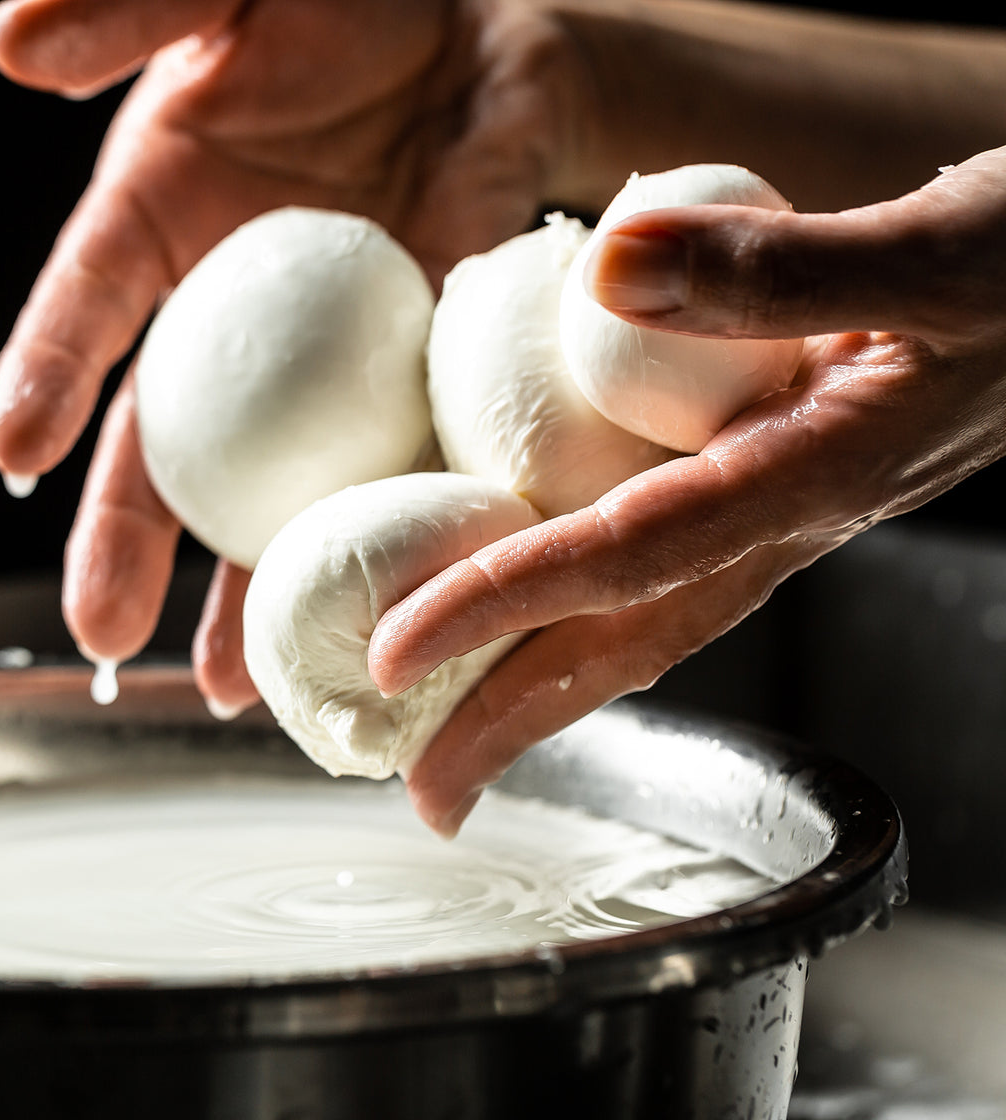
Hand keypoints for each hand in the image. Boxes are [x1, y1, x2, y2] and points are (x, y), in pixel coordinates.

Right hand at [0, 0, 586, 711]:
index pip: (87, 307)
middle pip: (164, 444)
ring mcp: (322, 362)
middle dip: (128, 539)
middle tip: (99, 633)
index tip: (12, 452)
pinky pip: (390, 464)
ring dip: (248, 582)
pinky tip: (380, 610)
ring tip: (235, 683)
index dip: (46, 376)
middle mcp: (226, 318)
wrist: (484, 38)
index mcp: (155, 223)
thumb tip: (9, 38)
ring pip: (267, 487)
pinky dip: (382, 536)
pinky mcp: (416, 378)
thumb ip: (126, 7)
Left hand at [369, 147, 1005, 833]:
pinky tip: (533, 610)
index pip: (625, 560)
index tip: (396, 651)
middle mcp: (788, 517)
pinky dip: (584, 603)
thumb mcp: (931, 254)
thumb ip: (784, 266)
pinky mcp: (776, 478)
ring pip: (643, 620)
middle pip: (629, 642)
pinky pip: (662, 565)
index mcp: (814, 477)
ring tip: (453, 735)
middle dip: (517, 721)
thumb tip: (609, 271)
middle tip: (422, 792)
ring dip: (543, 684)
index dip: (502, 605)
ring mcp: (782, 509)